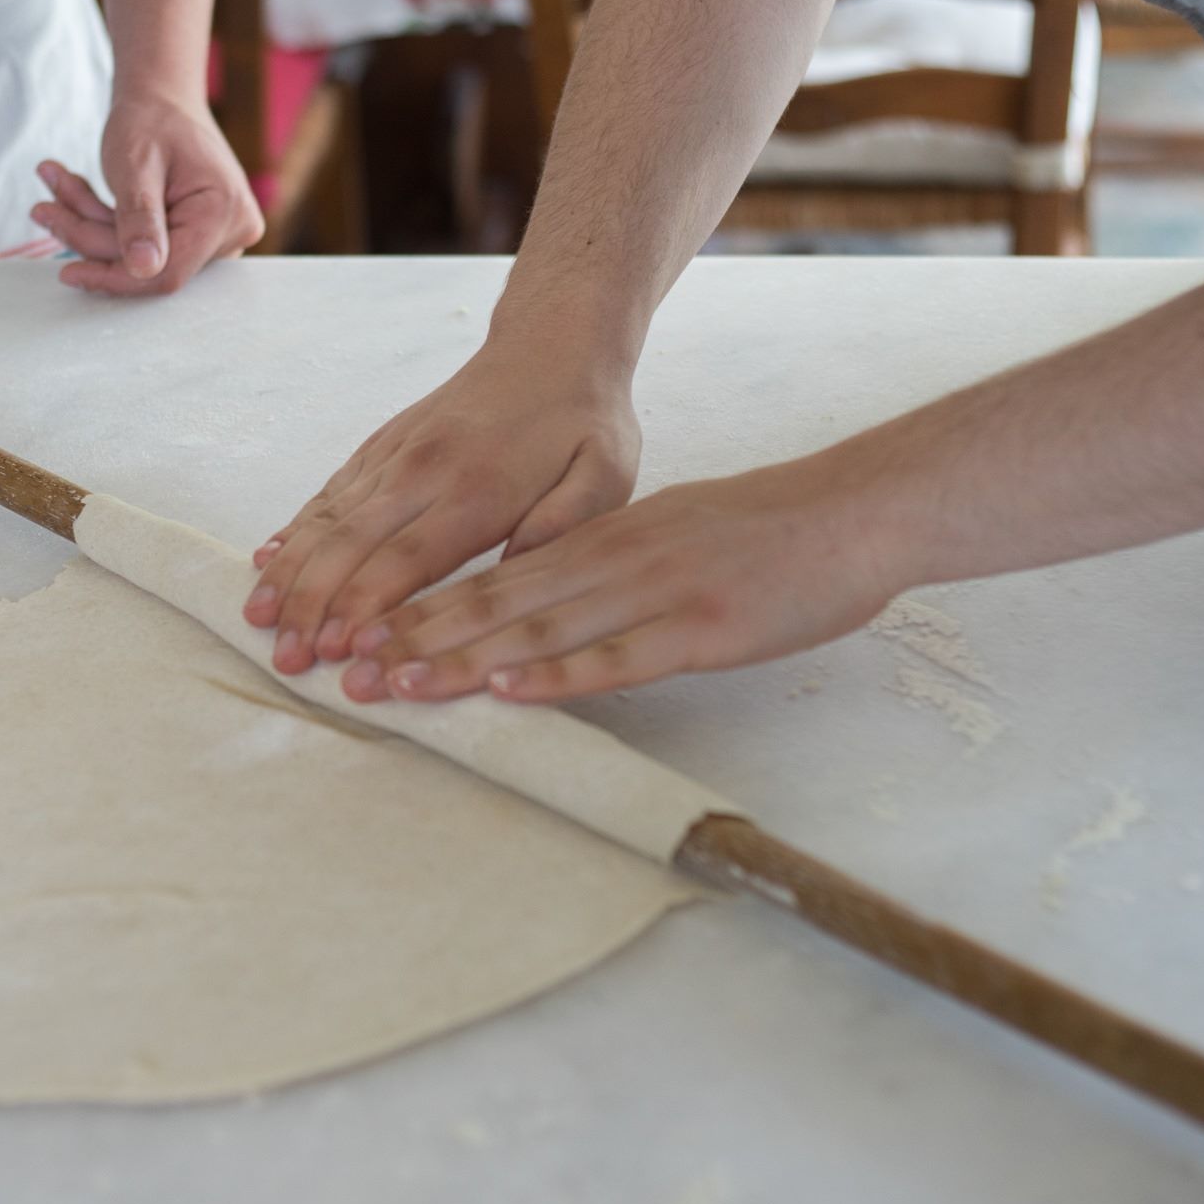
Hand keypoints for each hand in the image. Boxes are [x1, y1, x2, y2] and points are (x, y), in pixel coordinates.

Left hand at [32, 88, 262, 296]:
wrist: (163, 97)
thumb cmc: (152, 118)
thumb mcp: (136, 163)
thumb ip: (139, 217)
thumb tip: (143, 269)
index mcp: (223, 213)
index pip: (167, 273)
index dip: (115, 278)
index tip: (69, 272)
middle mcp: (231, 231)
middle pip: (150, 265)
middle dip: (91, 236)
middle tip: (44, 208)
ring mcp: (217, 236)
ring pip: (141, 256)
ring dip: (91, 225)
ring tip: (56, 186)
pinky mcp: (197, 236)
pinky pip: (145, 246)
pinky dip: (105, 223)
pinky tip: (74, 192)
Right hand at [243, 340, 641, 674]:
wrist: (551, 343)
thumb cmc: (584, 421)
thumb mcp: (606, 474)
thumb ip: (565, 525)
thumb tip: (518, 569)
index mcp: (479, 490)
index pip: (408, 557)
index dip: (366, 605)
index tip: (336, 649)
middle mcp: (423, 470)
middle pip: (352, 544)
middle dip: (312, 604)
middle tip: (284, 658)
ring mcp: (395, 455)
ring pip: (328, 519)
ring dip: (290, 573)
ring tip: (257, 619)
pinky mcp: (382, 446)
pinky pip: (329, 491)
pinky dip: (296, 528)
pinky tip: (268, 561)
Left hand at [336, 455, 904, 704]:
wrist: (853, 512)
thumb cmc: (766, 532)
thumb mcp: (669, 533)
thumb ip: (606, 566)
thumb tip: (544, 605)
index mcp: (602, 537)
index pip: (494, 575)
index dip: (423, 609)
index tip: (364, 637)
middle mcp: (615, 559)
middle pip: (497, 602)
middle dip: (417, 638)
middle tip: (350, 672)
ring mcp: (656, 592)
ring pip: (541, 627)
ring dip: (463, 660)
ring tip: (400, 685)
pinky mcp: (702, 629)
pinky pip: (617, 657)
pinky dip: (557, 675)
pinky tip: (507, 690)